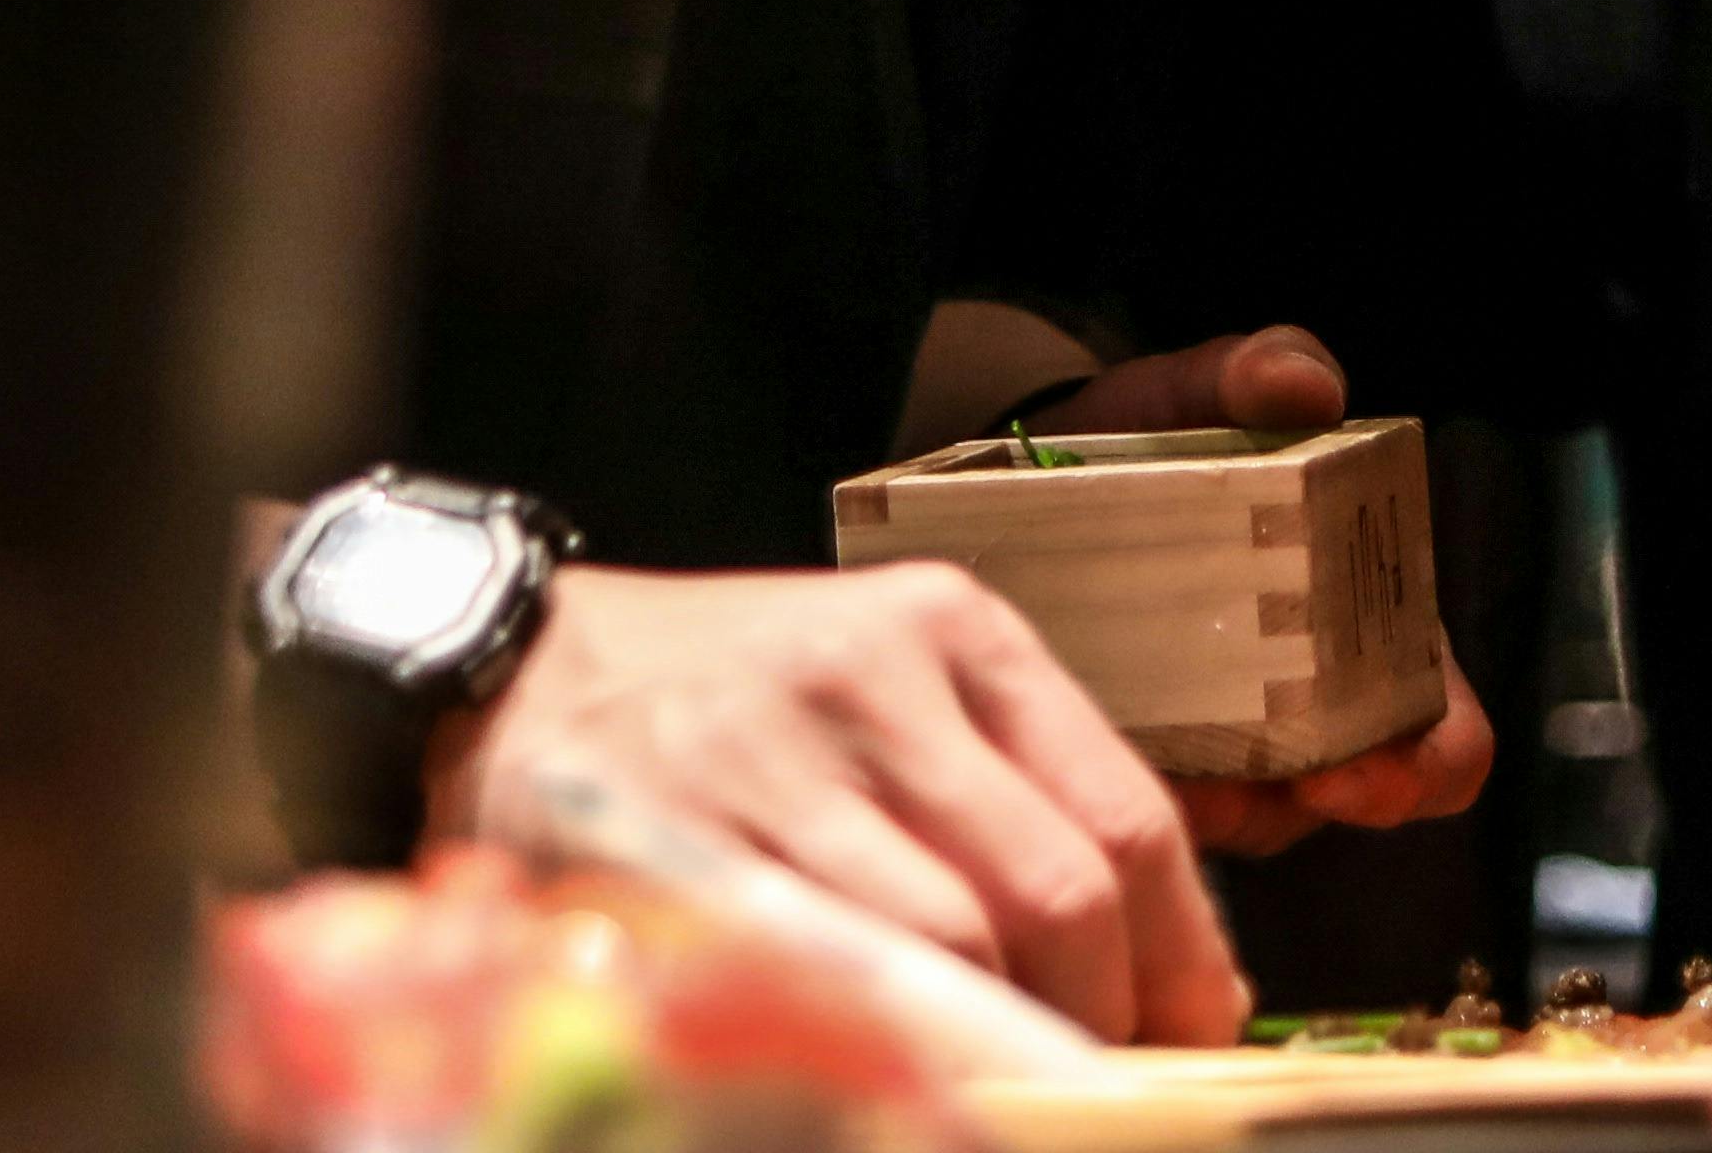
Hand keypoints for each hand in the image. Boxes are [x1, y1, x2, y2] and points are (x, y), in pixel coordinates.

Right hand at [441, 559, 1245, 1040]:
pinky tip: (901, 1066)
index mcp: (954, 630)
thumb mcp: (889, 682)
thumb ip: (1008, 790)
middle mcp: (876, 680)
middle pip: (1054, 892)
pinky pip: (822, 974)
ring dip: (998, 1044)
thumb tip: (1149, 960)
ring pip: (950, 947)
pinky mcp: (683, 841)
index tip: (1195, 1027)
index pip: (1125, 812)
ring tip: (1006, 1080)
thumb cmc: (734, 694)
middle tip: (1103, 1075)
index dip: (1181, 952)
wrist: (516, 665)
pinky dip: (884, 1041)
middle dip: (1098, 1014)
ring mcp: (775, 763)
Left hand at [930, 320, 1500, 853]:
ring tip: (1158, 772)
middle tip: (1232, 789)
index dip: (1423, 767)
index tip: (1358, 772)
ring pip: (1243, 819)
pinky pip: (1155, 810)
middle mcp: (1318, 715)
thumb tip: (1307, 385)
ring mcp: (1234, 754)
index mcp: (1376, 636)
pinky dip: (1133, 793)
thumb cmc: (1164, 437)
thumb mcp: (1201, 395)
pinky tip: (1095, 757)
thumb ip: (1254, 373)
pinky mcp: (1146, 767)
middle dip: (1292, 805)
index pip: (1445, 741)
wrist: (1042, 466)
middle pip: (1339, 801)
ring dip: (1206, 808)